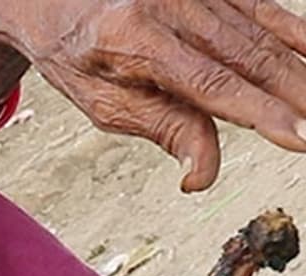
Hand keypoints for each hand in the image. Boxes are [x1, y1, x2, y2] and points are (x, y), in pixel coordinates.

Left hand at [0, 0, 305, 190]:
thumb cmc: (75, 53)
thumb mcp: (102, 101)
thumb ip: (161, 129)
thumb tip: (202, 176)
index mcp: (133, 38)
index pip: (211, 83)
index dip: (261, 113)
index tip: (299, 139)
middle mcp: (170, 4)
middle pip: (249, 55)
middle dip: (296, 96)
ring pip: (264, 32)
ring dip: (301, 71)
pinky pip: (263, 8)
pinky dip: (295, 34)